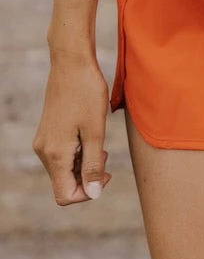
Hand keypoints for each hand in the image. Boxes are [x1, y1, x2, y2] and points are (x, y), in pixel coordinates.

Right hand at [33, 55, 111, 205]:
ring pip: (64, 170)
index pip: (65, 195)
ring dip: (84, 164)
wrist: (72, 63)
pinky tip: (89, 136)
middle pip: (64, 184)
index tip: (105, 173)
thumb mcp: (96, 132)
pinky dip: (78, 153)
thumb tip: (93, 194)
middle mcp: (44, 151)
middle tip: (104, 153)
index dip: (88, 192)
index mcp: (55, 154)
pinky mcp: (48, 133)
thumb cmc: (87, 93)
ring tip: (98, 142)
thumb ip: (94, 165)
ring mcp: (44, 141)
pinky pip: (62, 155)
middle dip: (88, 177)